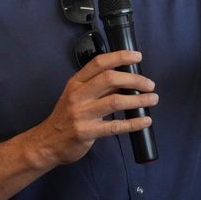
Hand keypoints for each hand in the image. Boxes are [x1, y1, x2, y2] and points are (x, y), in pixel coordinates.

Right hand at [33, 50, 157, 165]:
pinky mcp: (86, 132)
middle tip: (150, 84)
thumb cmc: (66, 117)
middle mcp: (78, 95)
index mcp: (76, 82)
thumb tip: (127, 80)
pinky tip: (146, 120)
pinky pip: (115, 126)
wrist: (47, 143)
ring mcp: (81, 113)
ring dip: (138, 100)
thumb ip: (98, 87)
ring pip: (115, 101)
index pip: (99, 63)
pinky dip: (133, 123)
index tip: (137, 56)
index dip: (120, 57)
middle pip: (109, 79)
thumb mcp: (77, 96)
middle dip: (134, 80)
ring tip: (153, 99)